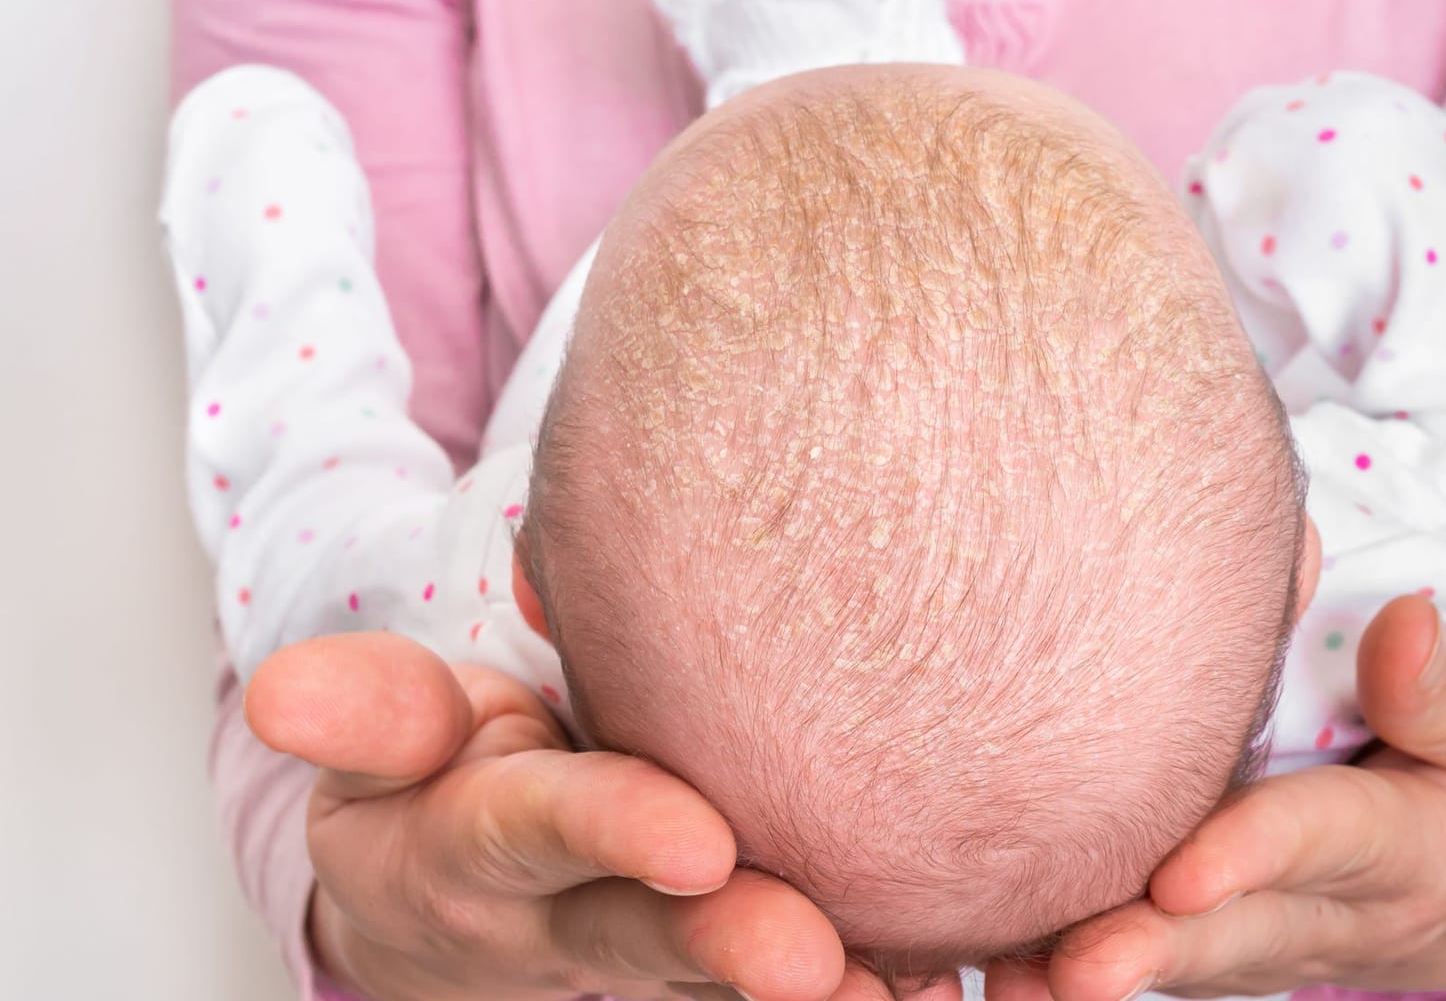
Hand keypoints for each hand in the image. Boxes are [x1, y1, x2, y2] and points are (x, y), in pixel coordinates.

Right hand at [246, 632, 892, 1000]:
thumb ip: (369, 713)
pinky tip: (944, 977)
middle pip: (648, 934)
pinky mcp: (715, 969)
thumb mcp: (390, 735)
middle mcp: (572, 920)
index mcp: (485, 844)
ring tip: (896, 990)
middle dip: (725, 948)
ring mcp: (650, 959)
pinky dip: (868, 983)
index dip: (610, 832)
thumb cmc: (446, 775)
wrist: (462, 892)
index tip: (696, 839)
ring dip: (817, 992)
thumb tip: (282, 694)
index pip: (542, 828)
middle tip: (813, 960)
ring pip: (725, 980)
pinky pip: (799, 982)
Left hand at [987, 596, 1445, 998]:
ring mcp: (1274, 937)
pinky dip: (1077, 964)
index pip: (1328, 842)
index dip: (1255, 853)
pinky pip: (1161, 954)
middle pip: (1236, 927)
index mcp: (1418, 850)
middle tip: (1079, 966)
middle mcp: (1335, 911)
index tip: (1183, 873)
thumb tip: (1397, 626)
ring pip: (1186, 955)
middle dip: (1155, 947)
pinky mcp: (1226, 940)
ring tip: (1019, 977)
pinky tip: (1002, 966)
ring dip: (1105, 966)